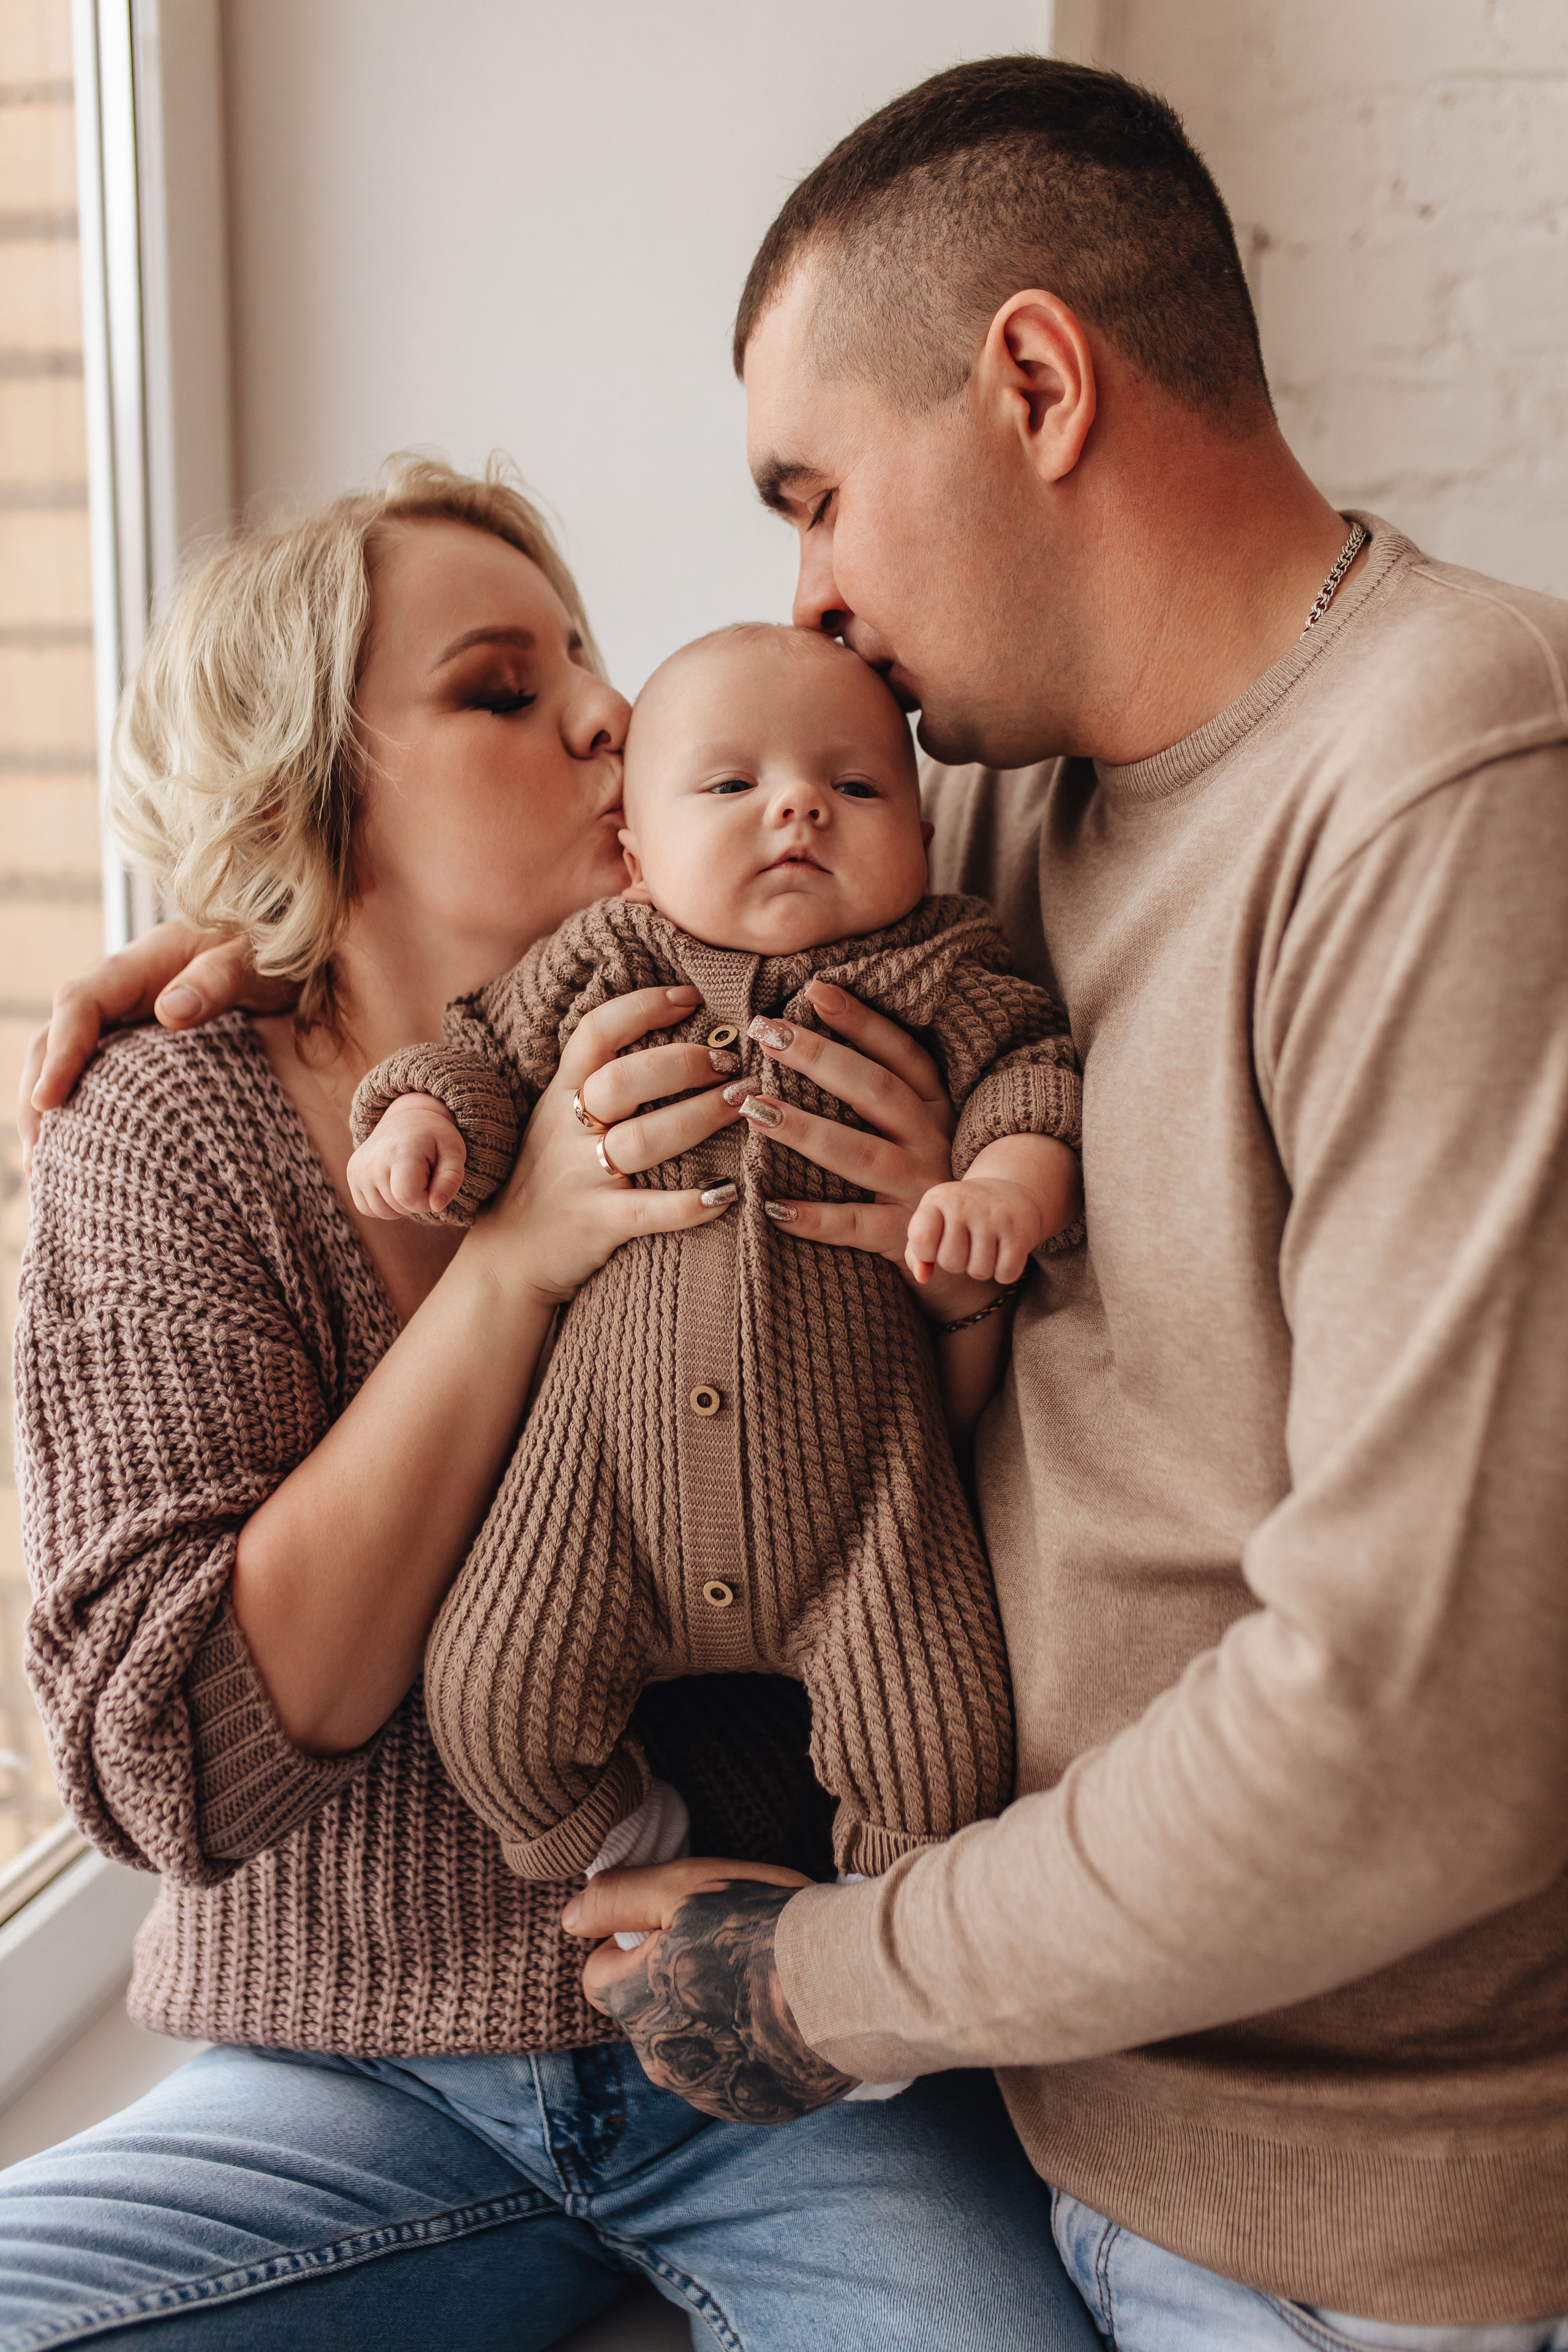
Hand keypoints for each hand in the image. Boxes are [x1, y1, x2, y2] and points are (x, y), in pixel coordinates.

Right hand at [18, 923, 291, 1167]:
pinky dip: (81, 1109)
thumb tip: (171, 1011)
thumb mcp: (256, 962)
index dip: (60, 1051)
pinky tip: (80, 1155)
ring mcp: (124, 1018)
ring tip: (45, 1170)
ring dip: (48, 1109)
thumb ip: (220, 980)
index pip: (81, 1004)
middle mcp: (121, 990)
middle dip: (39, 1092)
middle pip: (56, 1035)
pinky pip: (95, 1074)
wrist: (285, 955)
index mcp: (142, 964)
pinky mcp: (136, 1044)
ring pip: (68, 1059)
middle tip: (38, 1157)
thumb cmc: (273, 957)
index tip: (49, 1099)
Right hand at [348, 1093, 466, 1219]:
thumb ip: (450, 1181)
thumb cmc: (434, 1138)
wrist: (406, 1119)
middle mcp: (373, 1160)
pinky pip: (368, 1208)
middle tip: (422, 1176)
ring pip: (382, 1212)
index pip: (408, 1198)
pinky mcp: (352, 1174)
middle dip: (416, 1201)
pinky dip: (384, 1204)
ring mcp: (358, 1168)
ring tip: (409, 1180)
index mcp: (400, 1152)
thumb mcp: (454, 1154)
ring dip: (400, 1205)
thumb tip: (435, 1206)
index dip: (427, 1201)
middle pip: (397, 1207)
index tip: (435, 1185)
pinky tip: (393, 1184)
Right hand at [470, 984, 745, 1304]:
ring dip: (701, 1117)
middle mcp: (567, 1130)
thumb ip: (597, 1080)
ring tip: (745, 1104)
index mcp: (560, 1095)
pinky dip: (692, 1204)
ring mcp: (581, 1178)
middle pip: (624, 1080)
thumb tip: (670, 1032)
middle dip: (684, 1063)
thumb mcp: (557, 1119)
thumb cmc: (549, 1177)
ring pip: (644, 1140)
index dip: (643, 1007)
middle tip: (732, 1062)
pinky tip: (730, 1192)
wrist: (508, 1254)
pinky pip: (650, 1211)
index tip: (691, 997)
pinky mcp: (597, 1224)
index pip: (596, 1033)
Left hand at [563, 1859, 859, 2122]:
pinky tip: (781, 2019)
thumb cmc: (763, 1926)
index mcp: (633, 2003)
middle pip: (645, 2012)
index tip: (675, 1928)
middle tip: (726, 1948)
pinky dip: (747, 2051)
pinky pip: (733, 2076)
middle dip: (670, 1984)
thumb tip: (570, 1918)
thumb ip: (616, 1900)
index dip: (631, 1944)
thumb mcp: (682, 1887)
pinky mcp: (753, 2110)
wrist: (849, 1986)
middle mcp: (660, 2060)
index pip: (599, 1976)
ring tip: (760, 1983)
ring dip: (709, 2019)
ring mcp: (708, 2092)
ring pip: (689, 2046)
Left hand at [739, 982, 985, 1319]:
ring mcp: (920, 1189)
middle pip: (875, 1090)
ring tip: (752, 1108)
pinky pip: (854, 1225)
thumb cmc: (924, 1181)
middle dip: (818, 1057)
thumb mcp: (917, 1129)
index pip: (900, 1053)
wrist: (968, 1262)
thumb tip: (809, 1037)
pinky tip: (770, 1205)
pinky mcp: (906, 1236)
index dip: (860, 1020)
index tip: (814, 989)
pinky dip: (813, 1218)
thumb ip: (878, 1092)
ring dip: (805, 1129)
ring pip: (860, 1153)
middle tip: (764, 1033)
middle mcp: (931, 1141)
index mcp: (935, 1107)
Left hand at [907, 1176, 1050, 1286]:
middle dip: (958, 1263)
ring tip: (986, 1245)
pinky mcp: (1021, 1231)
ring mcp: (995, 1216)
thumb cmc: (962, 1214)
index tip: (938, 1242)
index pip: (922, 1242)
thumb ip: (917, 1252)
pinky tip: (1004, 1252)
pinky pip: (1006, 1274)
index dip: (927, 1253)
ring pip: (979, 1271)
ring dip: (982, 1268)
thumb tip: (922, 1278)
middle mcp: (966, 1203)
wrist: (1010, 1191)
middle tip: (968, 1244)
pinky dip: (1005, 1272)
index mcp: (937, 1198)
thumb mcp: (934, 1222)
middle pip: (951, 1263)